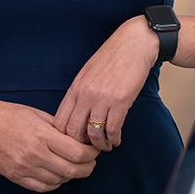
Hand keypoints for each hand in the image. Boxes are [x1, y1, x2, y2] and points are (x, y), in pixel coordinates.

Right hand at [0, 99, 99, 192]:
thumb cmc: (9, 115)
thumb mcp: (38, 114)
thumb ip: (59, 128)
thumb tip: (79, 137)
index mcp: (43, 135)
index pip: (77, 152)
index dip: (91, 154)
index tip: (94, 150)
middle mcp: (34, 154)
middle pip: (71, 170)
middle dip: (87, 168)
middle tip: (91, 162)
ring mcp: (24, 168)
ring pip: (58, 180)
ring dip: (71, 176)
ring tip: (76, 167)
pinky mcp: (15, 177)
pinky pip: (42, 187)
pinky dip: (55, 183)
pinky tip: (59, 175)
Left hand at [54, 16, 158, 150]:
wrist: (134, 44)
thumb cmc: (112, 56)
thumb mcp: (88, 72)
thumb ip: (80, 92)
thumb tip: (76, 115)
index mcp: (76, 88)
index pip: (60, 121)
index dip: (63, 137)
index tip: (73, 141)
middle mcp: (86, 95)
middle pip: (73, 131)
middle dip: (79, 145)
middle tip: (87, 149)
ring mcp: (103, 99)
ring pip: (94, 134)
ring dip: (99, 145)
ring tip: (105, 146)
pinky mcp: (121, 102)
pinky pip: (113, 129)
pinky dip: (114, 139)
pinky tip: (116, 140)